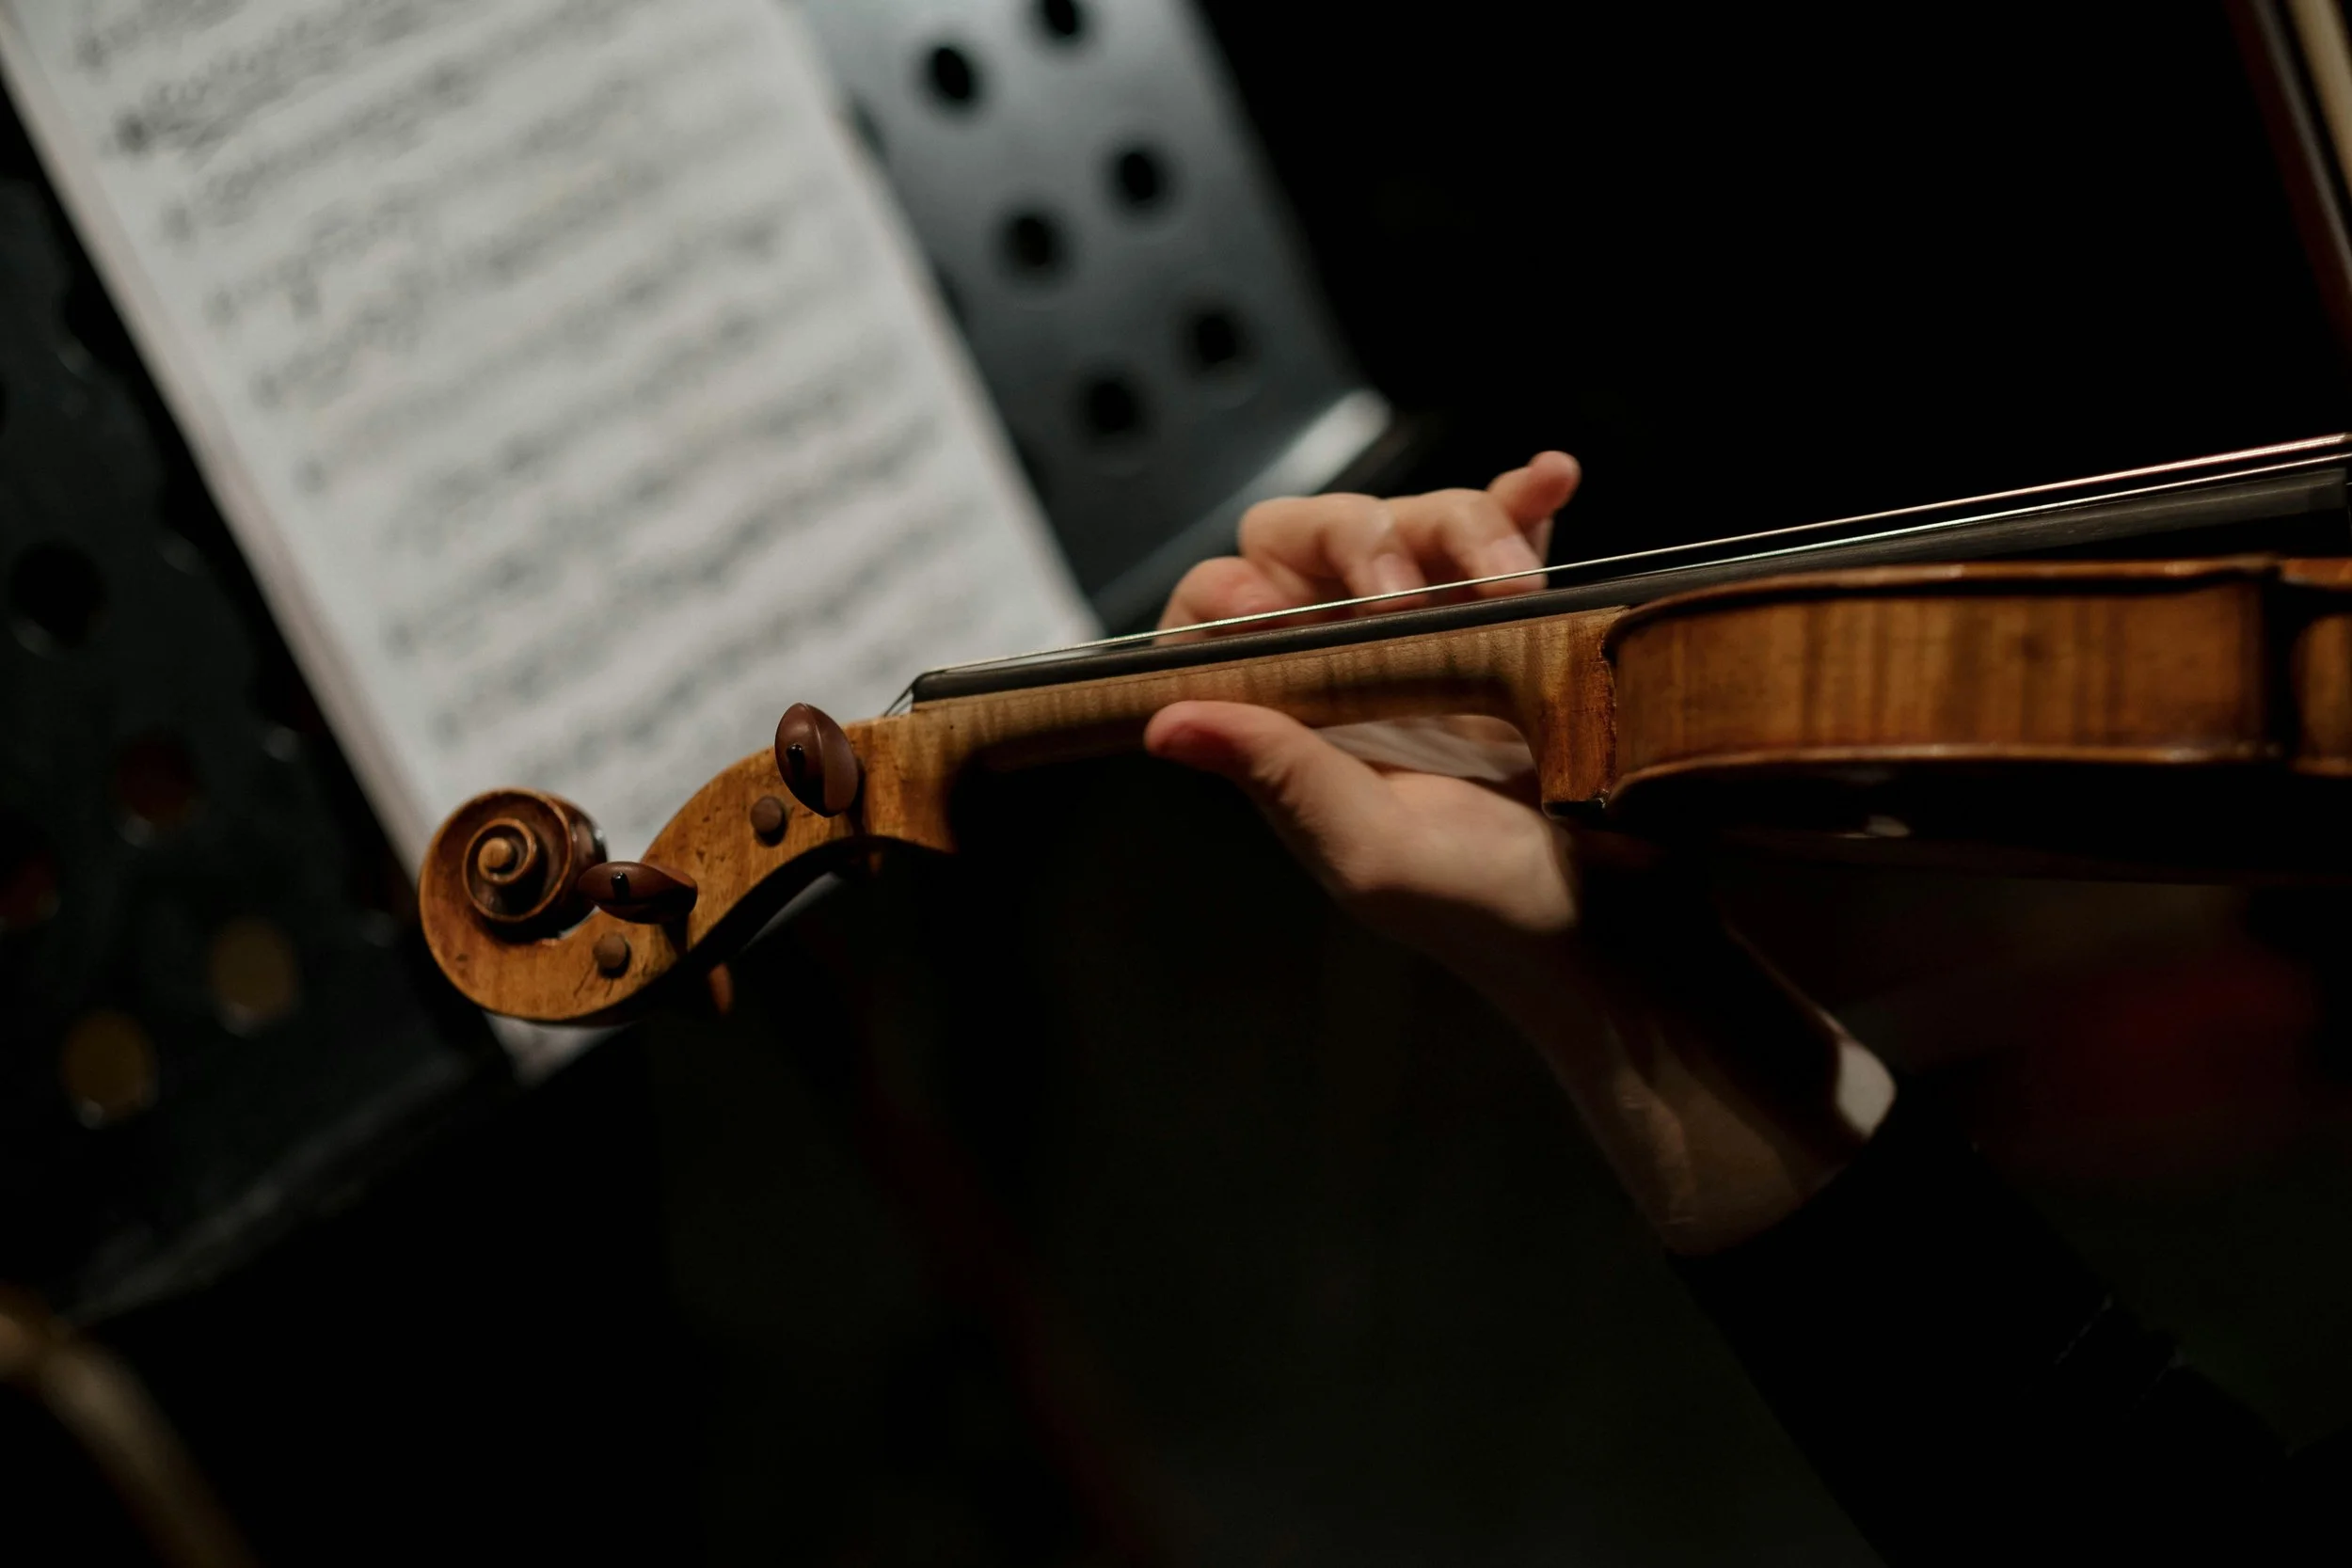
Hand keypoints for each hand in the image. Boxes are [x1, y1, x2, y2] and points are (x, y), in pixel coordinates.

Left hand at [1144, 452, 1893, 1253]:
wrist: (1629, 929)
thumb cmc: (1497, 911)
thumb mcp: (1373, 853)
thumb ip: (1279, 774)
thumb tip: (1162, 723)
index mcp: (1295, 723)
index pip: (1214, 619)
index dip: (1227, 593)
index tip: (1270, 609)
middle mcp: (1353, 671)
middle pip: (1310, 541)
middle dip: (1354, 541)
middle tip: (1404, 599)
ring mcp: (1441, 638)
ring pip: (1413, 523)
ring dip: (1461, 530)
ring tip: (1514, 584)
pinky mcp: (1524, 621)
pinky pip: (1508, 532)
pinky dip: (1522, 500)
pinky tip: (1550, 481)